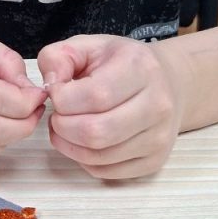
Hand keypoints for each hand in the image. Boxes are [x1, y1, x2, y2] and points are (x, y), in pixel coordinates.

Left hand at [37, 35, 186, 178]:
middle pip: (95, 132)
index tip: (55, 93)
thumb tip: (49, 86)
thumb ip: (58, 58)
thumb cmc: (122, 64)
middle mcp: (157, 104)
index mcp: (140, 68)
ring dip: (68, 145)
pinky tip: (81, 142)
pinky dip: (83, 160)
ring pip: (99, 156)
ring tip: (65, 127)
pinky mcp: (154, 160)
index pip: (94, 95)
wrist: (169, 82)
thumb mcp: (88, 46)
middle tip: (57, 115)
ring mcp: (158, 137)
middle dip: (62, 126)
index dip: (62, 99)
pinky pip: (106, 172)